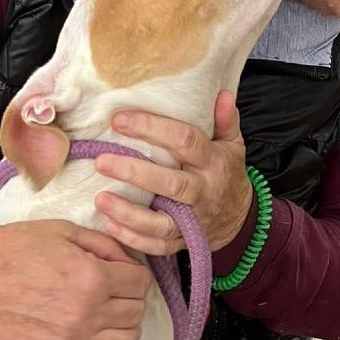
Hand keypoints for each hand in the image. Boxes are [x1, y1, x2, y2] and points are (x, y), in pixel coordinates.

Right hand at [0, 221, 151, 339]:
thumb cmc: (16, 249)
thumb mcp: (65, 230)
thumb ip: (104, 244)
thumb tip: (129, 261)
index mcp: (93, 278)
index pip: (140, 283)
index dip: (136, 275)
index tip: (125, 273)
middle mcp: (88, 313)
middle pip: (136, 312)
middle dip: (132, 299)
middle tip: (117, 292)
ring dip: (127, 327)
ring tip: (114, 317)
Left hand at [93, 90, 252, 254]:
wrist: (239, 220)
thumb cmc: (226, 175)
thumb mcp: (232, 145)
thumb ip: (225, 120)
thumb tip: (222, 94)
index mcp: (213, 163)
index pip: (185, 141)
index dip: (153, 128)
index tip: (120, 120)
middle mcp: (203, 193)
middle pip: (170, 184)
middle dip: (134, 173)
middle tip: (102, 161)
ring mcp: (192, 221)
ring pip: (160, 221)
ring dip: (128, 213)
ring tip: (100, 199)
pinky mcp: (182, 242)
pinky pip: (156, 246)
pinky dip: (133, 239)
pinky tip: (110, 225)